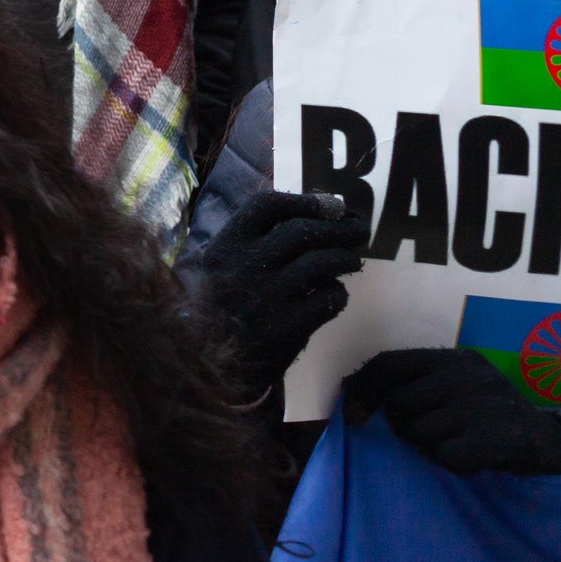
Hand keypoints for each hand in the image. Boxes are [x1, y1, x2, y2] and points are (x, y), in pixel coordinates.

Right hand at [193, 189, 365, 403]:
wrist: (202, 360)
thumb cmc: (211, 306)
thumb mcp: (213, 265)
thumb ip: (246, 241)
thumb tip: (298, 217)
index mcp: (225, 246)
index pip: (267, 206)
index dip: (304, 201)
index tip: (330, 204)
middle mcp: (247, 265)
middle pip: (303, 231)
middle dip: (339, 227)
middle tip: (358, 228)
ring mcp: (269, 296)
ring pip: (323, 263)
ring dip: (345, 258)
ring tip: (352, 261)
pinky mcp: (288, 327)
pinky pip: (328, 300)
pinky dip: (338, 293)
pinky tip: (335, 294)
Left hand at [342, 348, 560, 475]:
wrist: (545, 440)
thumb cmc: (484, 413)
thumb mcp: (453, 387)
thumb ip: (413, 385)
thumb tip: (350, 393)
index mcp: (451, 358)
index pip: (388, 362)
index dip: (362, 388)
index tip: (352, 413)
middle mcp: (467, 374)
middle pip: (399, 404)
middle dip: (404, 427)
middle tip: (428, 435)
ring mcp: (484, 404)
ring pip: (419, 433)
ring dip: (430, 448)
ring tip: (456, 444)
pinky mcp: (498, 436)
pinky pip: (447, 456)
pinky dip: (454, 465)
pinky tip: (473, 458)